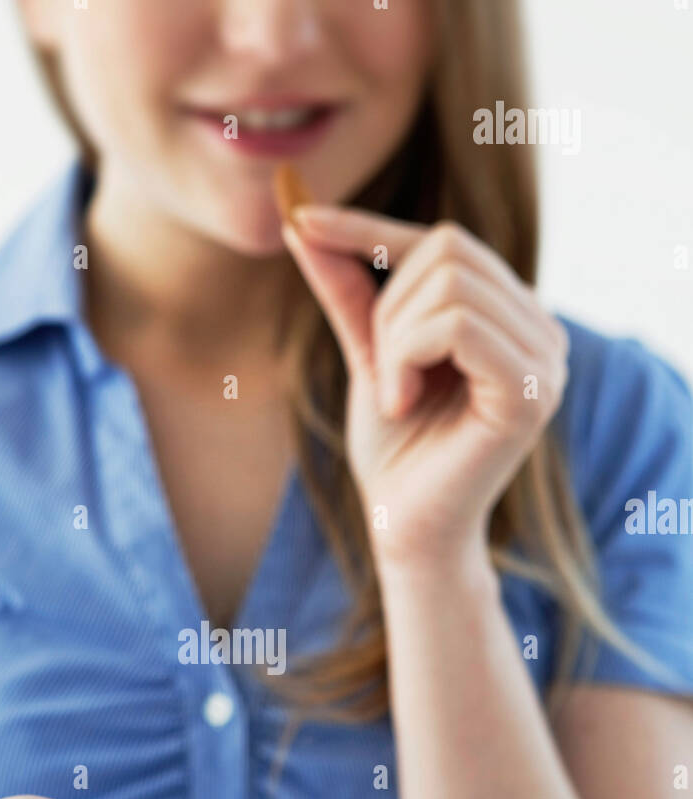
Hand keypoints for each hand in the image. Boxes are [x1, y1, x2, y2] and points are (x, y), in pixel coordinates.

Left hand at [283, 206, 568, 569]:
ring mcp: (546, 360)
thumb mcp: (368, 354)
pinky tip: (400, 405)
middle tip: (383, 376)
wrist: (402, 527)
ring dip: (396, 341)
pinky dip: (409, 359)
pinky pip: (459, 326)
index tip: (302, 221)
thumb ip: (349, 289)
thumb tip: (302, 221)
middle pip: (448, 250)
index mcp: (511, 316)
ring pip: (450, 286)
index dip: (369, 229)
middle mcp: (541, 330)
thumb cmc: (394, 450)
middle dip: (389, 307)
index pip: (445, 240)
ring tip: (394, 397)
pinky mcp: (532, 392)